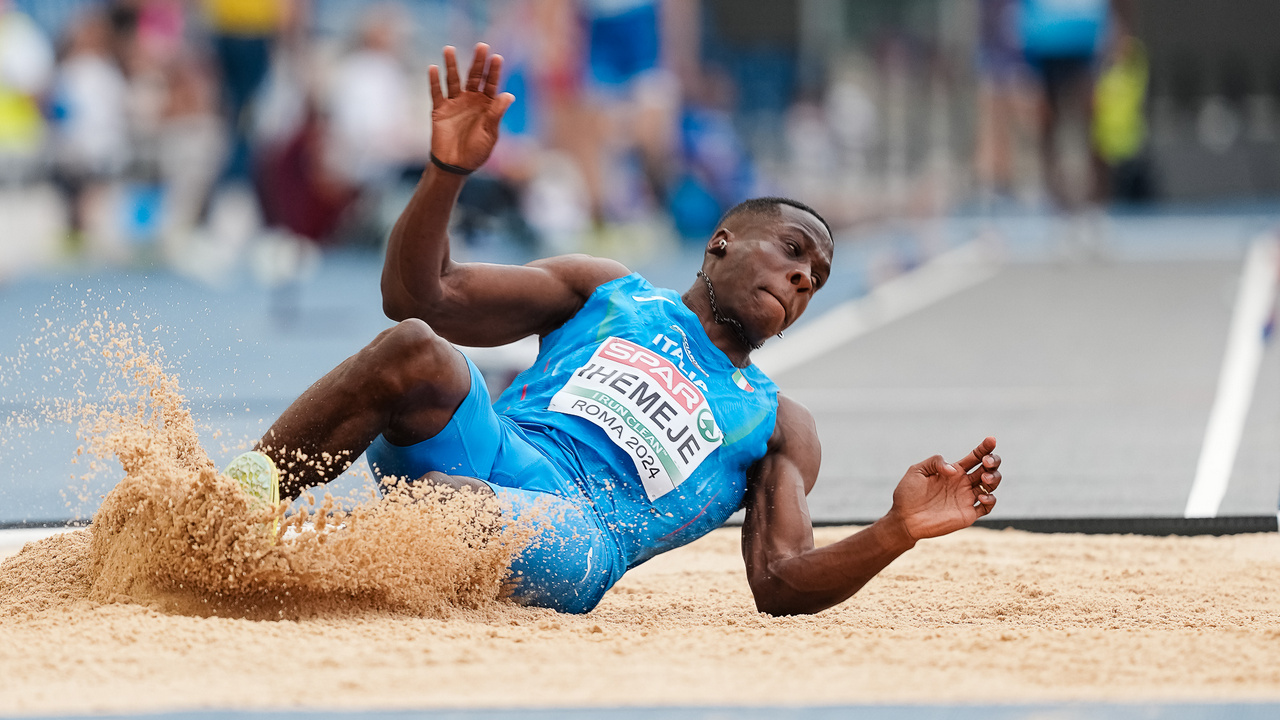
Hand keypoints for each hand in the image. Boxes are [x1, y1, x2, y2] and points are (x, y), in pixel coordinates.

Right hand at [428, 43, 515, 170]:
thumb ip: (496, 114)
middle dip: (478, 62)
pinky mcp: (440, 110)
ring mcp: (455, 103)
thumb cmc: (477, 151)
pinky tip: (433, 68)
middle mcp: (471, 100)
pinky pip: (437, 93)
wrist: (455, 165)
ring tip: (449, 49)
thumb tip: (509, 95)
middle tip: (482, 46)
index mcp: (487, 105)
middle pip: (474, 77)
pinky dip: (434, 81)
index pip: (491, 84)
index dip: (494, 71)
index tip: (497, 58)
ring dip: (452, 65)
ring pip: (453, 80)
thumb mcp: (490, 134)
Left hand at [889, 437, 1000, 540]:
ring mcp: (966, 499)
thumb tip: (954, 470)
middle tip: (986, 461)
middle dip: (993, 461)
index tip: (991, 439)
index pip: (974, 457)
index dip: (985, 448)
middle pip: (988, 469)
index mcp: (953, 471)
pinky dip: (990, 500)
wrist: (904, 518)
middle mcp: (963, 483)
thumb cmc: (908, 493)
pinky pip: (987, 507)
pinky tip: (981, 496)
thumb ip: (935, 462)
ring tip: (984, 478)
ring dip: (994, 478)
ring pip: (991, 485)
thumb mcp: (917, 470)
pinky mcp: (967, 514)